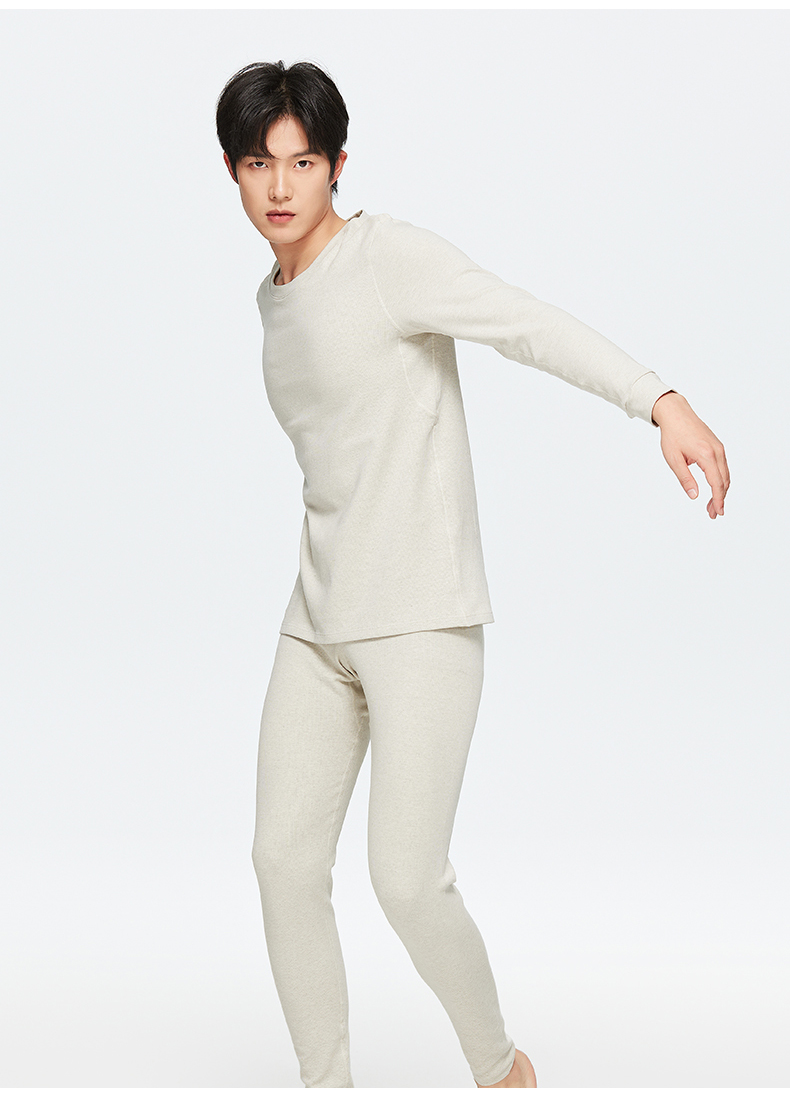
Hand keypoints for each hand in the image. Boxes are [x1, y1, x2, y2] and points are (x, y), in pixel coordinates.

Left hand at [651, 391, 729, 518]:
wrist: (676, 414)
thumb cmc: (672, 435)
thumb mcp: (674, 460)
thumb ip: (685, 479)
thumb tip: (694, 496)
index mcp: (706, 455)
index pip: (717, 483)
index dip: (717, 500)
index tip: (718, 512)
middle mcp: (717, 451)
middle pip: (724, 481)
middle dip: (720, 499)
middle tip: (713, 513)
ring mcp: (719, 448)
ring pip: (725, 475)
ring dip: (721, 491)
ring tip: (712, 505)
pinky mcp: (717, 446)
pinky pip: (723, 467)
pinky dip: (720, 480)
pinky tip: (714, 488)